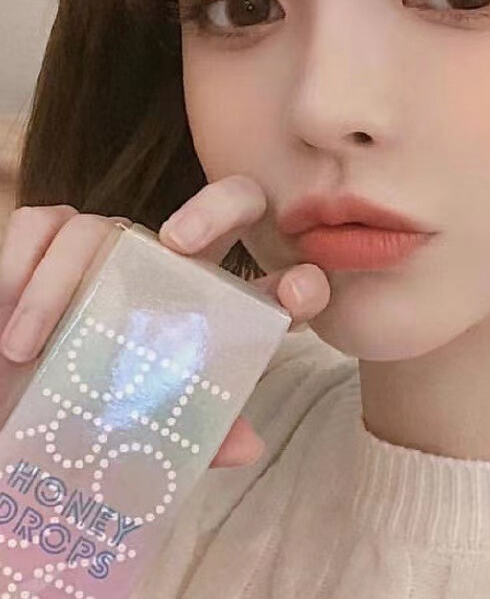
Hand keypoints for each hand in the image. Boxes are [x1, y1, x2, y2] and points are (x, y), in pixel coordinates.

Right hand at [0, 175, 330, 468]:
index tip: (296, 296)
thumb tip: (247, 446)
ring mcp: (117, 246)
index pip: (278, 285)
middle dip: (218, 209)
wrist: (18, 413)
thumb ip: (200, 435)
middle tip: (180, 243)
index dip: (302, 284)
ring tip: (30, 350)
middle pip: (231, 202)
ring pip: (113, 226)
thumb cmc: (95, 417)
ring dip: (66, 284)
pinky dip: (23, 266)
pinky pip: (48, 223)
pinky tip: (9, 320)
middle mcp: (178, 266)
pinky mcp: (51, 237)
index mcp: (215, 312)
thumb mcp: (151, 432)